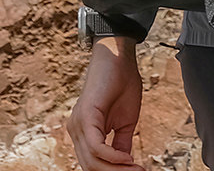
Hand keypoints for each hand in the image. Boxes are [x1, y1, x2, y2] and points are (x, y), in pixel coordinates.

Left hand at [67, 37, 144, 170]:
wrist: (119, 56)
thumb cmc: (122, 82)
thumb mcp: (125, 119)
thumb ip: (121, 142)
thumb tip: (125, 163)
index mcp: (85, 132)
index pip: (94, 162)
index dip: (114, 170)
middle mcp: (76, 131)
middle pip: (91, 166)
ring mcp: (78, 125)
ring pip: (91, 161)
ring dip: (115, 169)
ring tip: (136, 169)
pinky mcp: (85, 117)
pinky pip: (95, 146)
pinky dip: (112, 156)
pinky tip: (126, 158)